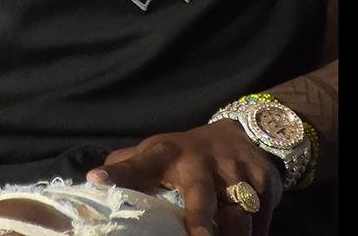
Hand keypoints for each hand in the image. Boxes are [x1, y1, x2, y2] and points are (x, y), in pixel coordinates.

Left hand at [87, 121, 282, 235]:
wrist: (242, 132)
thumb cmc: (186, 154)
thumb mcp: (156, 152)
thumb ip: (127, 167)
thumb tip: (92, 183)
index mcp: (167, 155)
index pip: (139, 164)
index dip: (120, 174)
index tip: (99, 181)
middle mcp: (203, 163)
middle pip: (201, 194)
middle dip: (199, 220)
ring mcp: (237, 173)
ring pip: (238, 213)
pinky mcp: (265, 183)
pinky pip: (261, 220)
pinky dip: (255, 235)